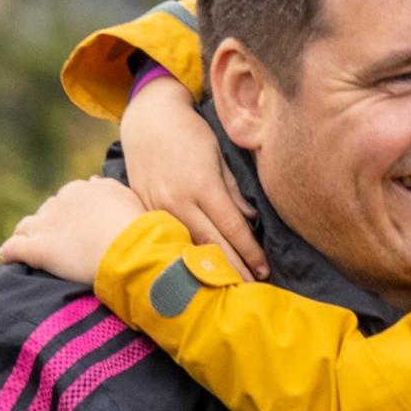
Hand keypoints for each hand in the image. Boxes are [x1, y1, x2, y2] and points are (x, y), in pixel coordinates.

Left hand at [1, 177, 148, 287]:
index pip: (69, 197)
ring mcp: (47, 225)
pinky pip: (13, 248)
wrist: (130, 249)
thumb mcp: (127, 196)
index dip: (70, 211)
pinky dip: (9, 252)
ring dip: (26, 234)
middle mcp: (61, 202)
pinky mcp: (38, 248)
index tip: (75, 223)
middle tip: (58, 239)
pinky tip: (7, 256)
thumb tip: (94, 181)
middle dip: (49, 222)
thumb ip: (108, 187)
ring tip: (26, 244)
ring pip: (26, 226)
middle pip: (47, 210)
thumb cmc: (136, 226)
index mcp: (82, 190)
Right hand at [122, 75, 263, 279]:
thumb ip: (233, 190)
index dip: (250, 252)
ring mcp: (158, 206)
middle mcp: (178, 200)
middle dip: (233, 269)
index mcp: (202, 186)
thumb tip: (250, 220)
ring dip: (208, 269)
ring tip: (227, 288)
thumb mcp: (219, 155)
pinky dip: (183, 255)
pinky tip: (195, 271)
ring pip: (187, 246)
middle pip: (211, 245)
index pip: (232, 229)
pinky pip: (167, 237)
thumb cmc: (190, 133)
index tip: (265, 270)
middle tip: (252, 291)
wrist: (148, 119)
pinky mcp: (144, 208)